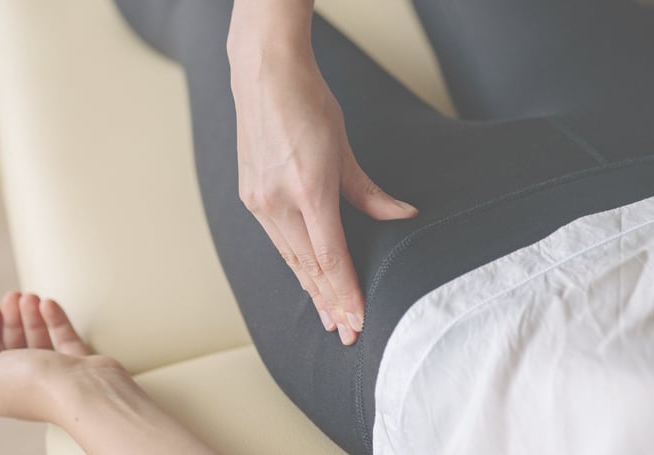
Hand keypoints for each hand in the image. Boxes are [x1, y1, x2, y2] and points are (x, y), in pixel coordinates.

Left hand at [0, 292, 128, 421]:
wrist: (83, 391)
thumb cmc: (35, 384)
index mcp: (1, 392)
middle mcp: (27, 385)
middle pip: (13, 345)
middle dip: (11, 319)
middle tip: (13, 296)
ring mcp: (54, 375)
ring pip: (38, 339)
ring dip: (31, 316)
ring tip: (31, 297)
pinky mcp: (78, 364)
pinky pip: (63, 337)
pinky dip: (55, 320)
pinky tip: (49, 304)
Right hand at [230, 48, 417, 345]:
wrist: (265, 74)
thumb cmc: (309, 104)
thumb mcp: (344, 149)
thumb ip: (370, 192)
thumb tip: (403, 215)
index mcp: (307, 189)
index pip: (330, 256)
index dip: (345, 291)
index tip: (358, 319)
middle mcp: (277, 201)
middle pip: (308, 266)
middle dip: (330, 302)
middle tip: (349, 333)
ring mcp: (259, 200)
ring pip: (291, 258)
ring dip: (312, 290)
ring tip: (331, 317)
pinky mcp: (250, 195)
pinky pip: (278, 240)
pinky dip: (296, 265)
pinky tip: (309, 281)